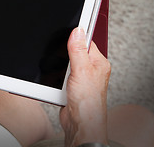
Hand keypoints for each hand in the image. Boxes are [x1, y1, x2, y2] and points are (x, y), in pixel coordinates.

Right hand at [60, 27, 110, 146]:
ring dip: (57, 69)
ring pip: (64, 64)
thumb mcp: (81, 69)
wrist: (79, 123)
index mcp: (98, 63)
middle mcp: (90, 70)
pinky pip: (59, 75)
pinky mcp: (70, 86)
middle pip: (73, 52)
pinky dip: (54, 77)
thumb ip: (78, 49)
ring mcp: (80, 78)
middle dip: (62, 55)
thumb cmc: (87, 102)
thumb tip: (77, 31)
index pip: (86, 41)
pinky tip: (56, 83)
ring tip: (60, 76)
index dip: (75, 37)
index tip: (65, 31)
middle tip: (62, 61)